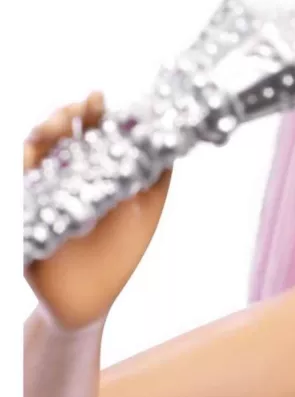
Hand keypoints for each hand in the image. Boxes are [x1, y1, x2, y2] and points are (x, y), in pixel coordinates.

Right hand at [24, 91, 172, 330]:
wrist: (91, 300)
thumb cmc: (120, 252)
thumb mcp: (148, 210)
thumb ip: (158, 177)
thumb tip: (171, 139)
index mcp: (96, 170)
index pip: (92, 132)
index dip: (95, 113)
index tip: (101, 97)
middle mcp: (66, 175)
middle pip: (60, 134)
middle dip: (68, 115)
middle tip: (82, 106)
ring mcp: (43, 191)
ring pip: (36, 151)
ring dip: (45, 132)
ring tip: (58, 123)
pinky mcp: (27, 212)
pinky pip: (21, 183)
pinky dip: (25, 165)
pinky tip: (32, 151)